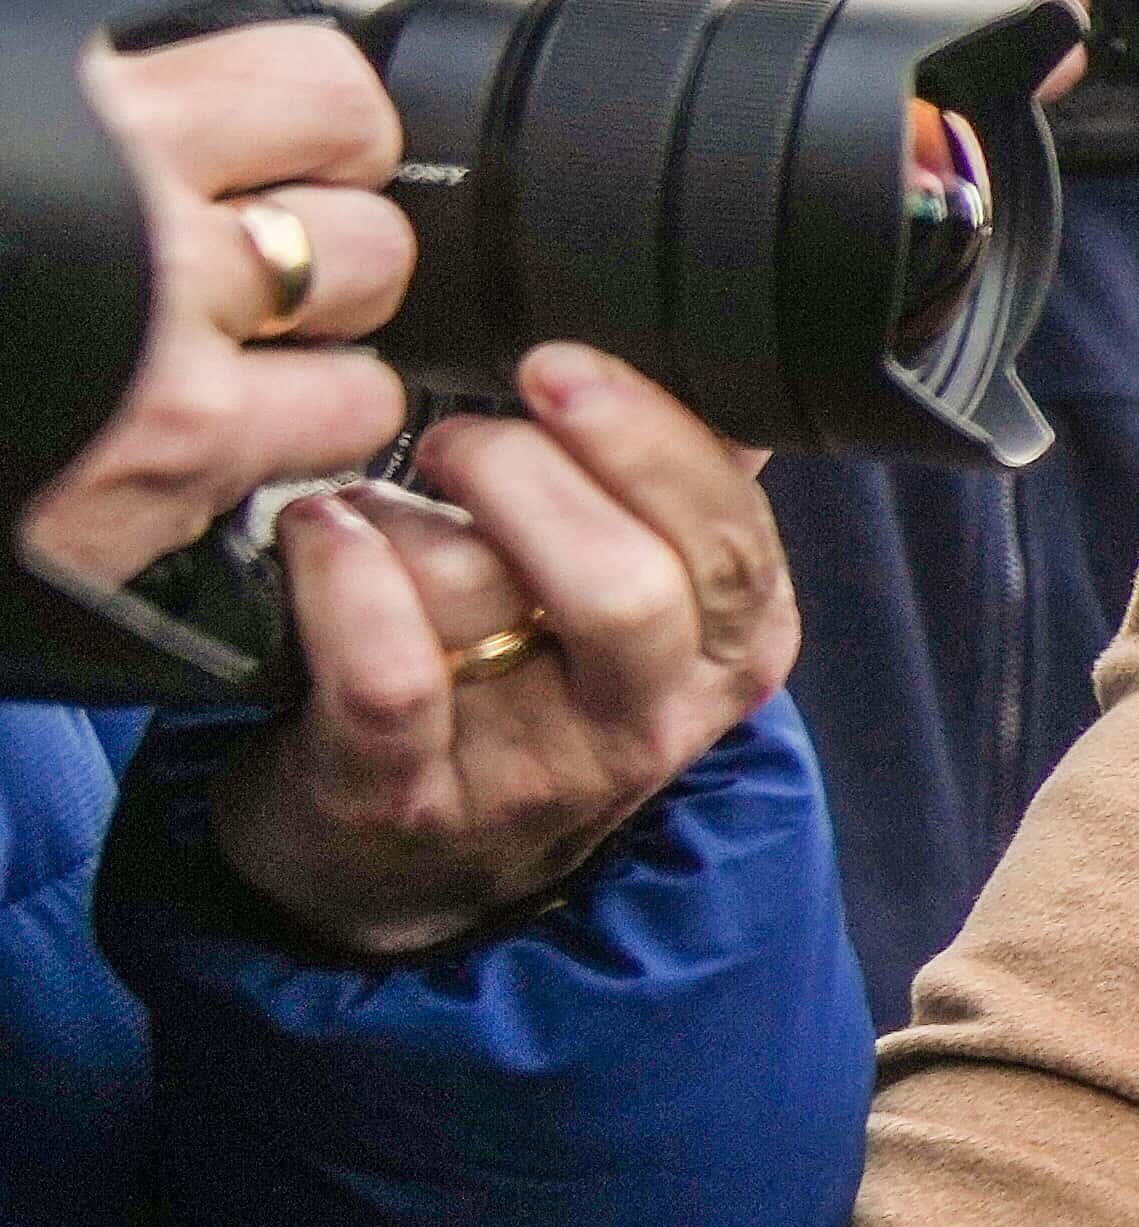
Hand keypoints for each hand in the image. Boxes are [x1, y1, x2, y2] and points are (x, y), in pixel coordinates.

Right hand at [18, 27, 415, 595]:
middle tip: (243, 210)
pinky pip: (342, 412)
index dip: (290, 94)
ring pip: (368, 280)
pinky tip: (216, 404)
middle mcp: (126, 206)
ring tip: (222, 308)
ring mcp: (163, 339)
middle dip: (314, 176)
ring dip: (317, 294)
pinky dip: (301, 412)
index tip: (251, 118)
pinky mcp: (173, 457)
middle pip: (353, 154)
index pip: (308, 67)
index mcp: (73, 93)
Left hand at [206, 352, 796, 956]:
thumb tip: (716, 364)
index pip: (730, 539)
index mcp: (723, 656)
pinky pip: (384, 669)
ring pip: (490, 601)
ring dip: (412, 514)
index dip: (646, 437)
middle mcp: (642, 722)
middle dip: (530, 471)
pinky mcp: (399, 793)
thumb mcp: (644, 608)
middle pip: (636, 584)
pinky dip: (343, 575)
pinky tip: (319, 533)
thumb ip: (680, 497)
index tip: (557, 365)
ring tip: (379, 501)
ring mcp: (523, 771)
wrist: (404, 862)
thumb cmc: (519, 688)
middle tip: (458, 442)